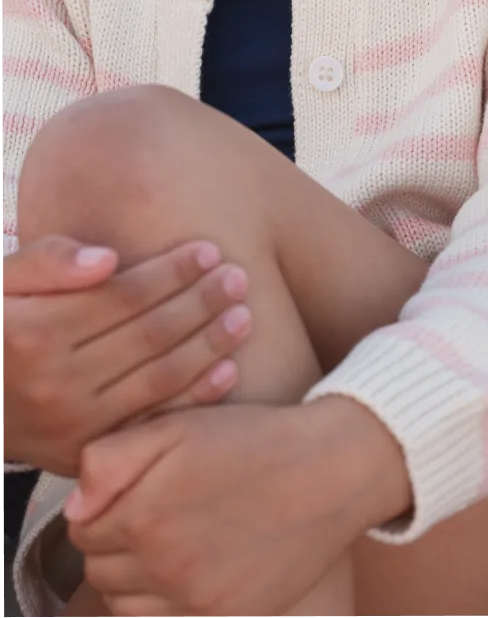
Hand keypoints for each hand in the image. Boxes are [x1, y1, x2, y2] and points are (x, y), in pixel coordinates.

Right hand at [1, 235, 250, 472]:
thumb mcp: (1, 281)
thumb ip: (48, 260)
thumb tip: (107, 260)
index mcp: (33, 333)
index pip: (124, 297)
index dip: (171, 272)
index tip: (209, 250)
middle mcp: (53, 383)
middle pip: (149, 336)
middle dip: (202, 302)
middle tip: (239, 277)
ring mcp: (71, 425)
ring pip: (159, 379)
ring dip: (210, 345)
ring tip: (244, 315)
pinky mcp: (83, 455)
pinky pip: (151, 423)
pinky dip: (195, 398)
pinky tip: (228, 370)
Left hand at [67, 397, 411, 617]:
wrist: (337, 468)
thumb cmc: (259, 439)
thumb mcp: (184, 424)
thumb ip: (113, 459)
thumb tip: (76, 506)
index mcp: (146, 514)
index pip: (83, 531)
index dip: (105, 507)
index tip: (138, 489)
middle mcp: (165, 566)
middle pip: (101, 573)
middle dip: (119, 543)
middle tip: (160, 511)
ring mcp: (197, 600)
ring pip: (128, 606)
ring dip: (140, 578)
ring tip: (180, 539)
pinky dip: (173, 601)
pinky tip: (202, 565)